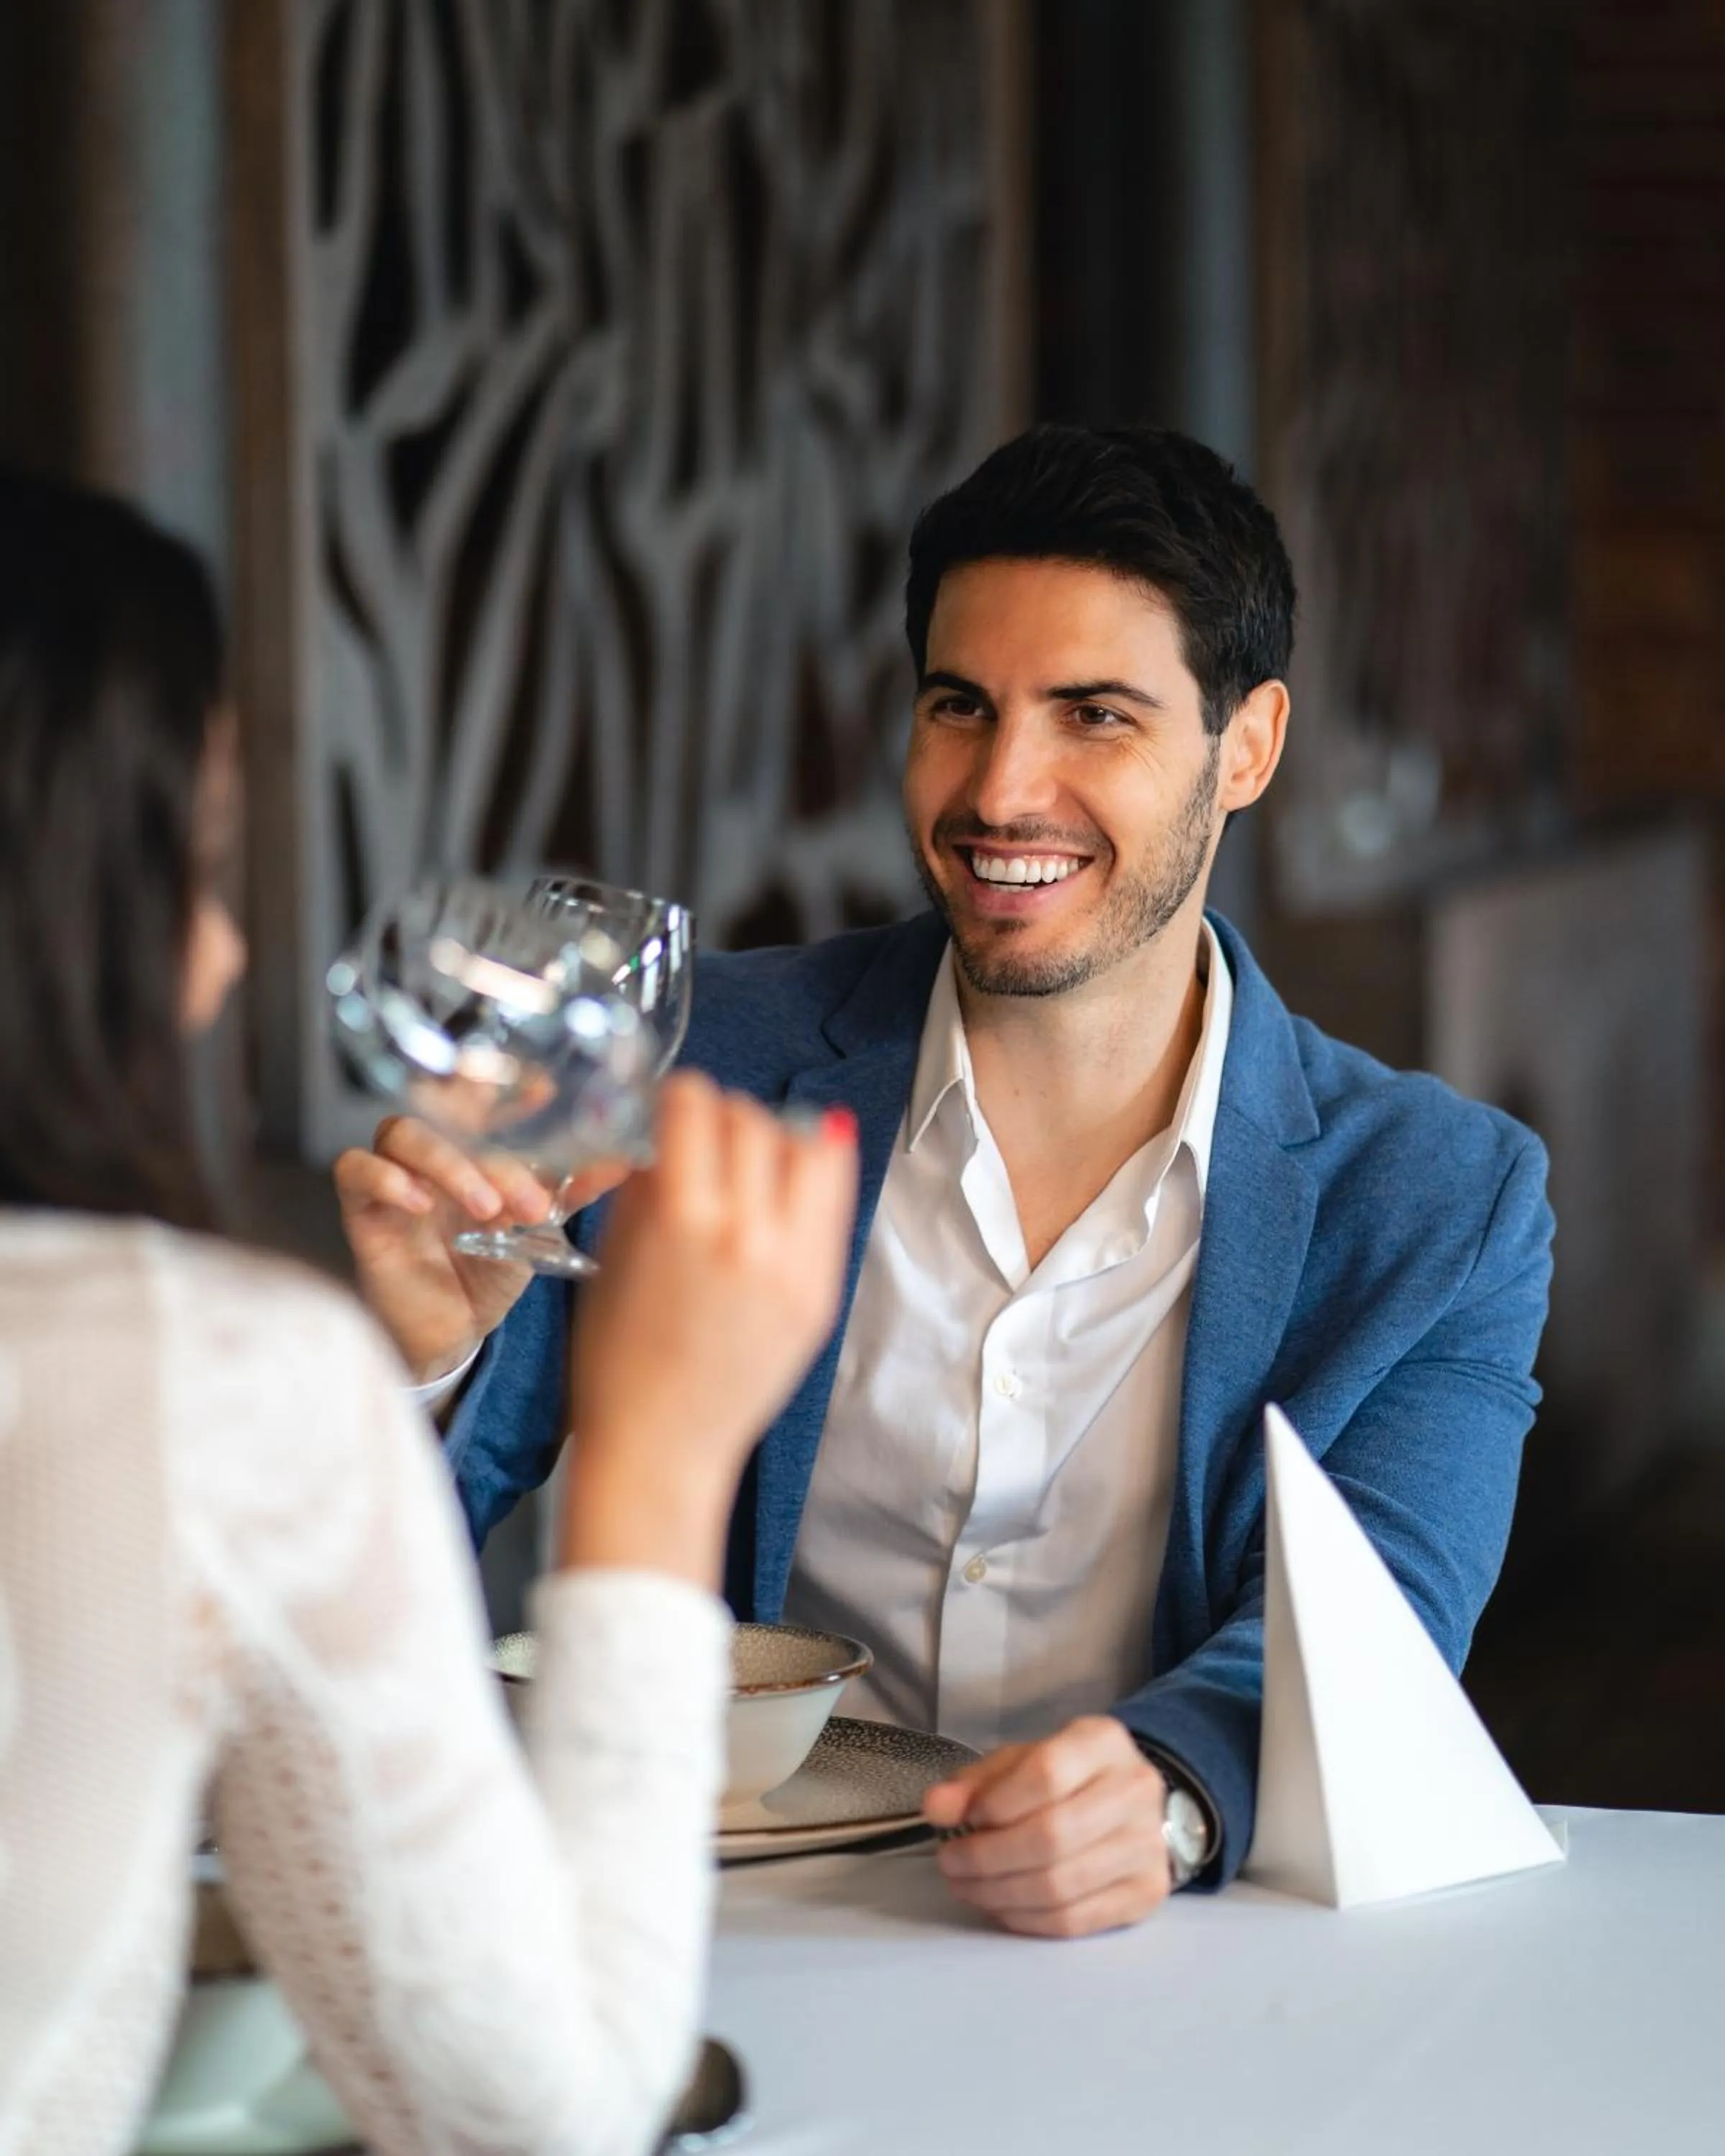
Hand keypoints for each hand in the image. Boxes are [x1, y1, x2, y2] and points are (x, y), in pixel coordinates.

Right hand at [334, 1115, 627, 1383]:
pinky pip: (354, 1169)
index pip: (479, 1089)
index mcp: (475, 1144)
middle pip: (444, 1105)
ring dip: (449, 1165)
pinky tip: (419, 1204)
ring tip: (487, 1211)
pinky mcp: (363, 1210)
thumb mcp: (537, 1230)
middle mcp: (435, 1150)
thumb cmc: (489, 1272)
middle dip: (489, 1139)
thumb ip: (570, 1192)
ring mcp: (395, 1174)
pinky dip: (385, 1177)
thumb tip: (623, 1161)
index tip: (545, 1086)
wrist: (452, 1333)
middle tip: (530, 1198)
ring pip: (402, 1132)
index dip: (503, 1077)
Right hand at [562, 1073, 858, 1585]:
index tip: (672, 1105)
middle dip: (723, 1116)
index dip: (678, 1096)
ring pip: (807, 1150)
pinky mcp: (822, 1293)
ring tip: (753, 1156)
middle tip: (707, 1134)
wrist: (662, 1447)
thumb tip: (666, 1135)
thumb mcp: (614, 1259)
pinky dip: (814, 1174)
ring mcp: (795, 1266)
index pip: (695, 1109)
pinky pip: (833, 1203)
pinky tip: (792, 1171)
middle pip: (753, 1123)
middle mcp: (747, 1236)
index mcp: (681, 1223)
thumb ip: (645, 1187)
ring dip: (776, 1138)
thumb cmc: (616, 1362)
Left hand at [923, 1716, 1172, 1937]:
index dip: (996, 1804)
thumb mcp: (1019, 1763)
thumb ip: (976, 1783)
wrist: (1129, 1805)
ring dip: (999, 1893)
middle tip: (950, 1862)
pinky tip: (1000, 1907)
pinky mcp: (1146, 1894)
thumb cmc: (1067, 1778)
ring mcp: (1148, 1846)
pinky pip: (1074, 1920)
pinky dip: (1026, 1920)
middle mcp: (1135, 1791)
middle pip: (1052, 1836)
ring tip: (967, 1886)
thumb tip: (936, 1808)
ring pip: (1060, 1885)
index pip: (1046, 1774)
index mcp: (1102, 1743)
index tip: (962, 1819)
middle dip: (987, 1857)